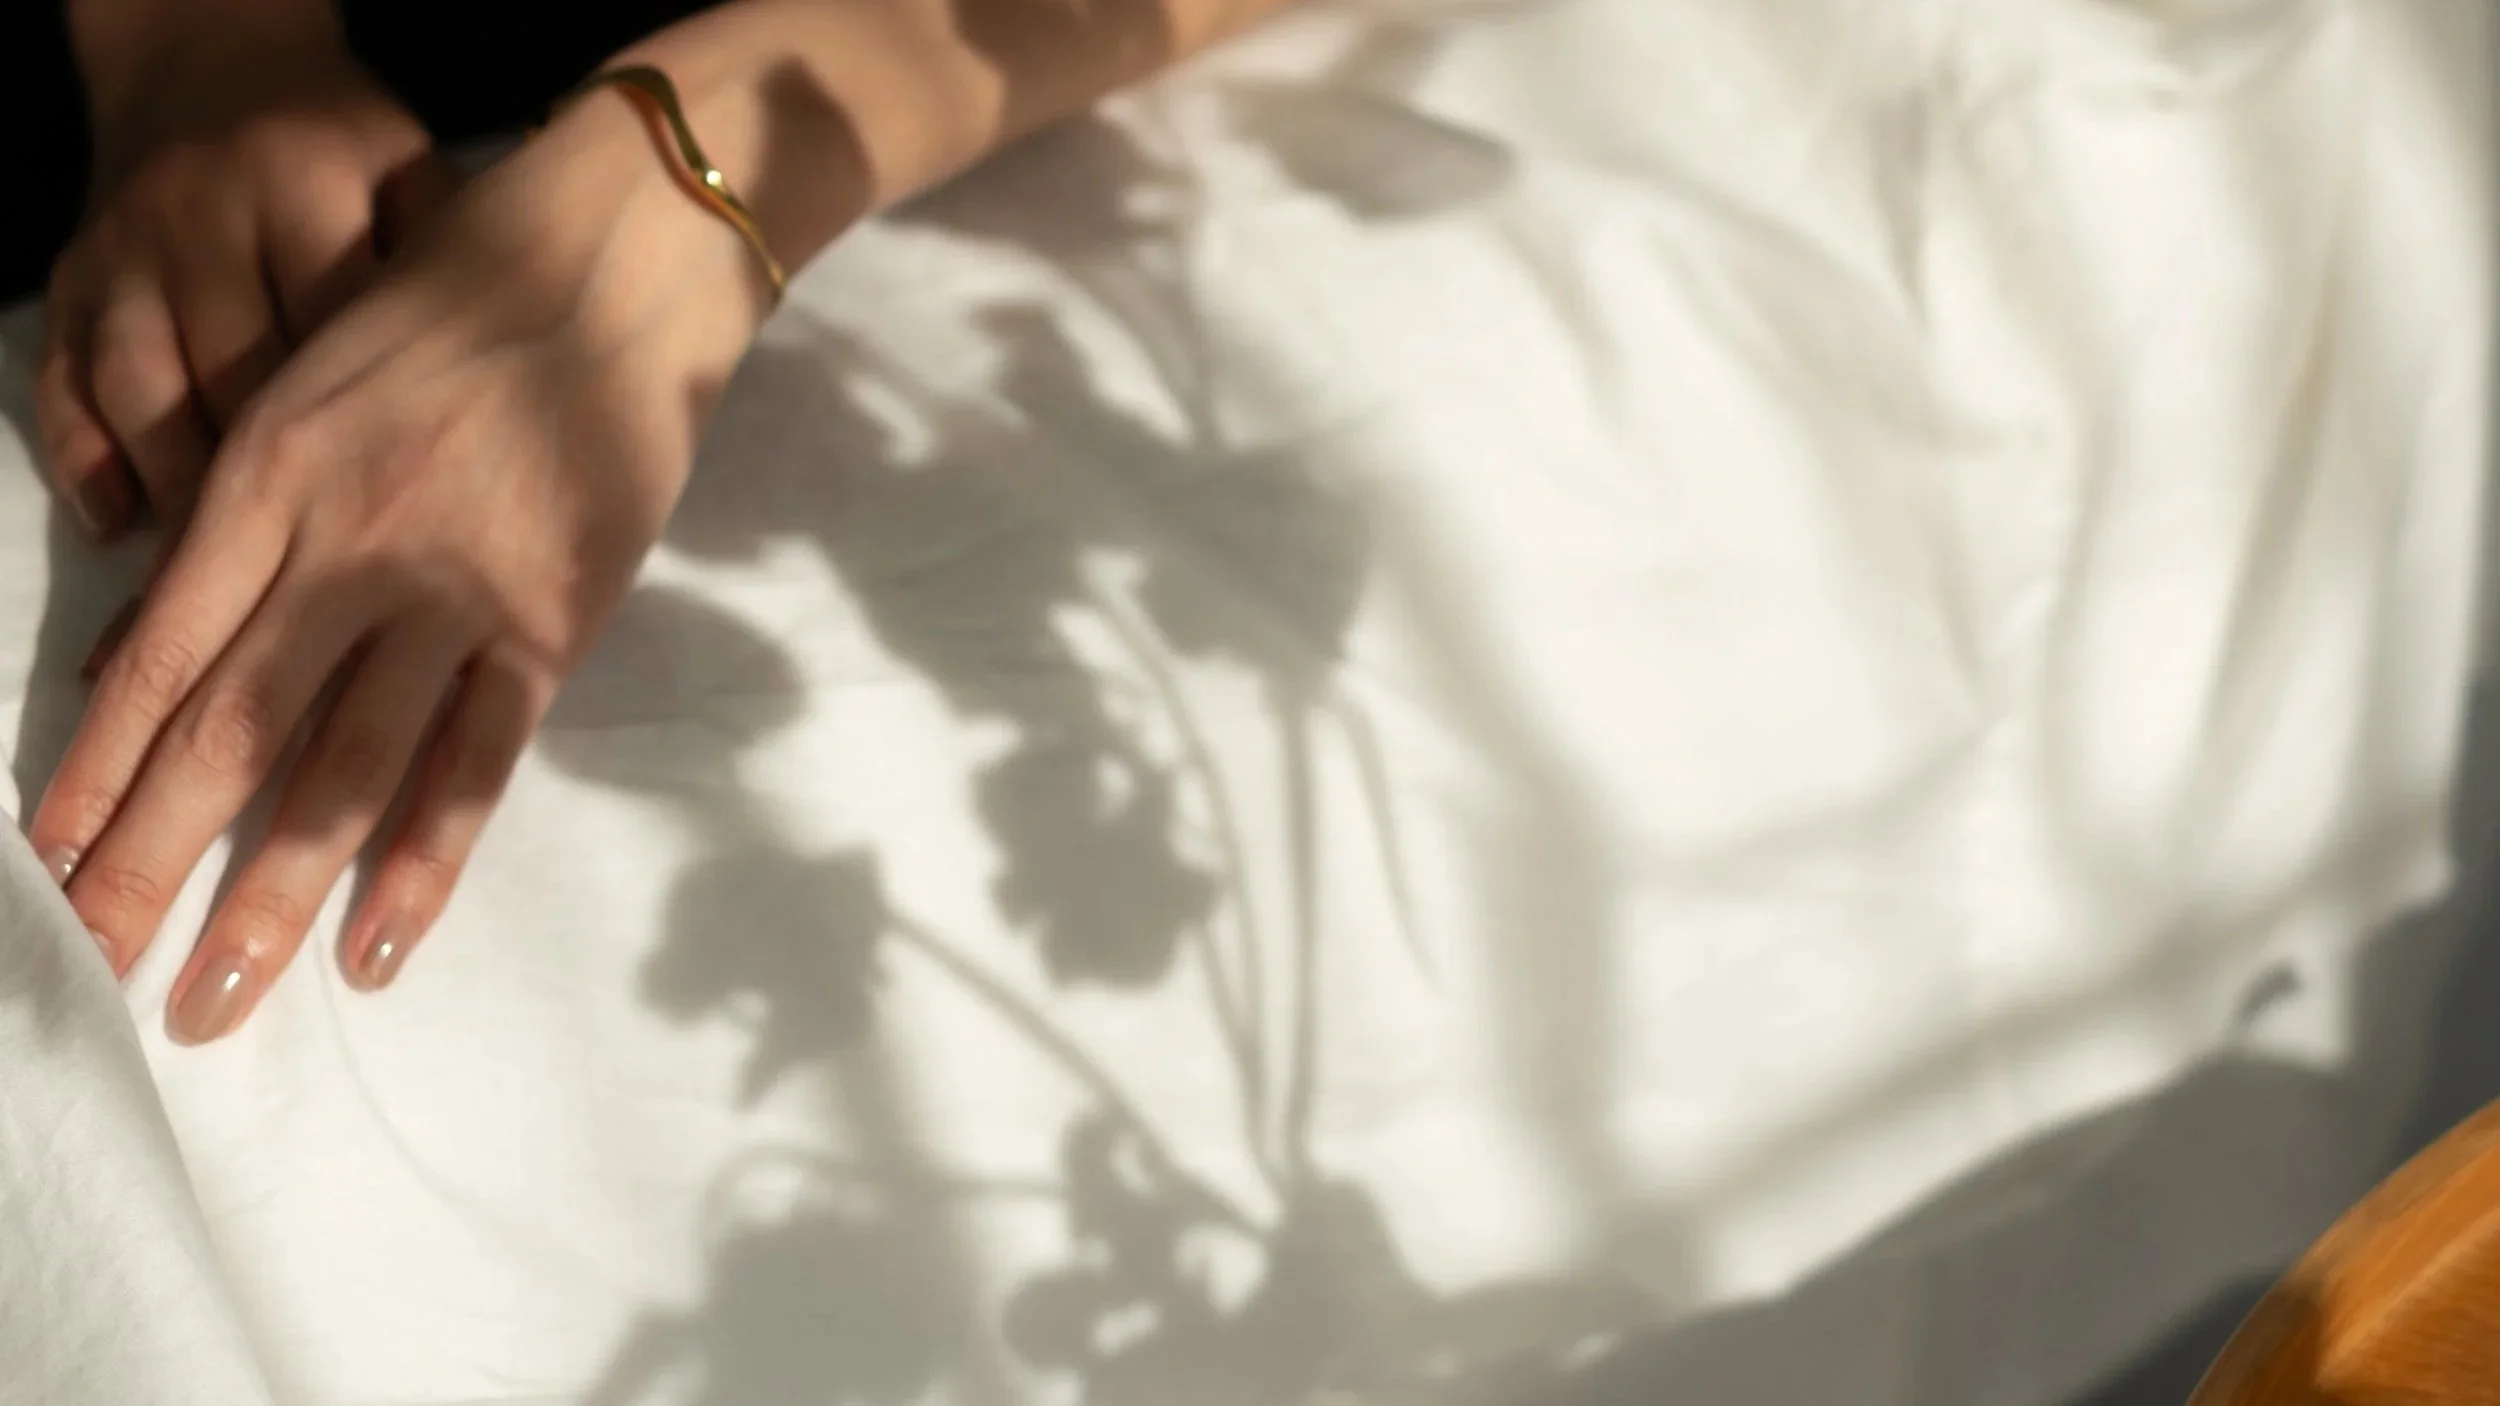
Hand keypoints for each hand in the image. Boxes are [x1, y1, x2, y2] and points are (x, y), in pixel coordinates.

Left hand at [28, 92, 774, 1042]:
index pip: (161, 658)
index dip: (98, 773)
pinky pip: (475, 764)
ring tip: (213, 1000)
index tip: (44, 868)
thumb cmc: (450, 310)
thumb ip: (234, 520)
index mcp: (269, 482)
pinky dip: (423, 862)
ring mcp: (452, 595)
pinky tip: (374, 948)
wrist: (609, 268)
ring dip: (271, 896)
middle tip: (93, 973)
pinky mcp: (549, 627)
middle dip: (149, 864)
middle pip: (229, 734)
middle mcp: (344, 549)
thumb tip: (137, 651)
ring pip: (343, 770)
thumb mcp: (308, 390)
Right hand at [34, 15, 457, 547]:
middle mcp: (200, 218)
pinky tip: (124, 533)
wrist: (210, 69)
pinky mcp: (68, 287)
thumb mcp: (414, 178)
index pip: (337, 325)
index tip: (420, 531)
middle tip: (334, 593)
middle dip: (284, 493)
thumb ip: (446, 271)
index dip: (374, 434)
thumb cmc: (346, 152)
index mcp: (304, 183)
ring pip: (142, 391)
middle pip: (236, 374)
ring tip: (224, 590)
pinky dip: (90, 465)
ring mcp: (124, 256)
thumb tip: (500, 411)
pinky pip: (65, 389)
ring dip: (183, 493)